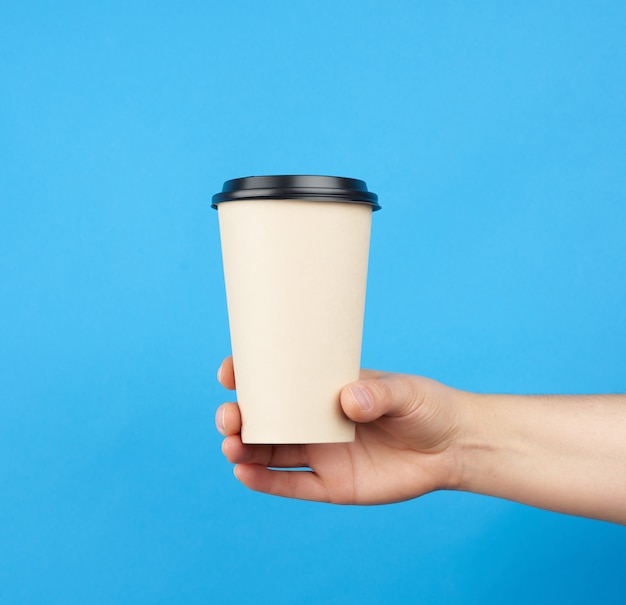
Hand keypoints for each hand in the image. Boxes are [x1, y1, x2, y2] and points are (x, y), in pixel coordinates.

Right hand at [215, 357, 465, 504]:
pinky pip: (292, 484)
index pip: (279, 380)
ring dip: (244, 449)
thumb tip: (349, 400)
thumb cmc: (425, 406)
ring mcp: (322, 453)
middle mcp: (315, 421)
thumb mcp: (404, 391)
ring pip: (270, 453)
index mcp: (325, 390)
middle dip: (239, 418)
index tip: (230, 371)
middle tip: (230, 417)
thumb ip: (378, 394)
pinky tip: (243, 474)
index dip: (249, 376)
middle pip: (265, 420)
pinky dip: (265, 481)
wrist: (452, 446)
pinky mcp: (333, 483)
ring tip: (232, 446)